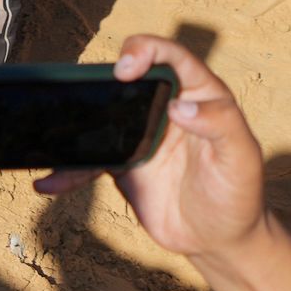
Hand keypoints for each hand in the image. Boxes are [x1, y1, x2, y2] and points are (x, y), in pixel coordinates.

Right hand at [35, 39, 266, 262]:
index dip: (147, 51)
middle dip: (101, 77)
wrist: (219, 239)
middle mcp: (164, 107)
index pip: (170, 58)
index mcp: (198, 94)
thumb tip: (180, 106)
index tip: (127, 69)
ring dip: (73, 120)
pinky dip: (67, 171)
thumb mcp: (241, 157)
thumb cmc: (238, 193)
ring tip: (49, 129)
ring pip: (101, 115)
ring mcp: (139, 135)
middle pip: (127, 79)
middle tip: (84, 89)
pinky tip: (49, 182)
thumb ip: (220, 124)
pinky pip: (88, 160)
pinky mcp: (121, 164)